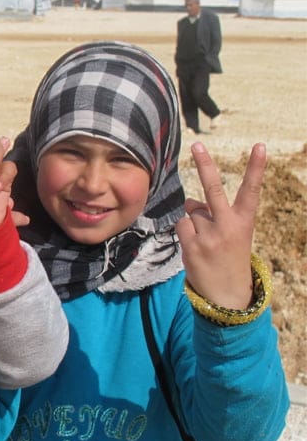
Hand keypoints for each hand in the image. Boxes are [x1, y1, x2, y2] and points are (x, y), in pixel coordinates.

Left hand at [176, 142, 263, 308]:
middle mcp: (228, 225)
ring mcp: (209, 236)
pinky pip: (180, 226)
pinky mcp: (192, 246)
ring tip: (206, 241)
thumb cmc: (229, 257)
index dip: (256, 168)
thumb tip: (189, 202)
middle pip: (213, 189)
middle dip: (205, 165)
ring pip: (191, 212)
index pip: (252, 190)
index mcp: (244, 221)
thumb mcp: (232, 235)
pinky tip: (195, 247)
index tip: (260, 146)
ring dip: (194, 221)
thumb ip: (213, 215)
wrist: (228, 295)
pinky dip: (185, 232)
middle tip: (197, 145)